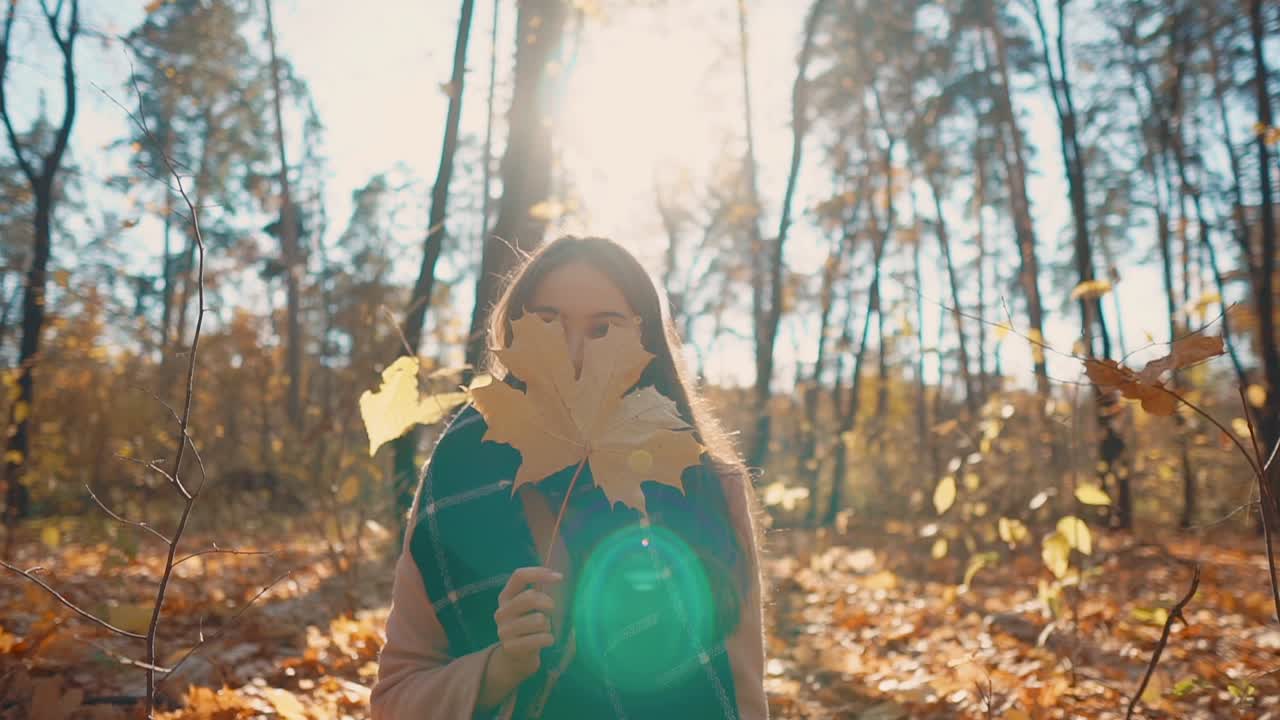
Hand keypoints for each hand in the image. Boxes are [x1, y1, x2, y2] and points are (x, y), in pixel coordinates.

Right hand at [490, 567, 561, 685]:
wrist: (516, 657)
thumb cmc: (528, 626)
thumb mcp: (528, 607)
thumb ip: (538, 592)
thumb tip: (558, 575)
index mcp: (505, 596)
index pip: (519, 576)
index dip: (539, 573)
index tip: (559, 577)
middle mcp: (501, 611)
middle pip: (529, 598)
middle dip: (548, 602)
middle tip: (553, 608)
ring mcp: (504, 630)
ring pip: (537, 620)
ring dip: (548, 624)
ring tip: (545, 629)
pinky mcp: (511, 647)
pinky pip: (539, 638)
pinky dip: (548, 639)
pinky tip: (546, 640)